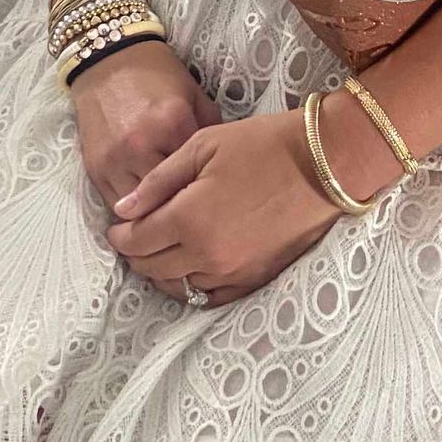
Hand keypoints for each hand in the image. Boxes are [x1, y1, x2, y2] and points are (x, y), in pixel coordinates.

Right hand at [71, 40, 219, 214]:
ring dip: (159, 215)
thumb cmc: (157, 77)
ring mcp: (114, 161)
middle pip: (170, 199)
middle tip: (199, 213)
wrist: (108, 62)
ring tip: (174, 216)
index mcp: (172, 124)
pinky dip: (136, 211)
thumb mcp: (194, 96)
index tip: (219, 197)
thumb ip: (211, 133)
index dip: (210, 190)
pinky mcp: (95, 170)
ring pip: (142, 211)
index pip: (198, 175)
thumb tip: (223, 169)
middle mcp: (140, 146)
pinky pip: (118, 206)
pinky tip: (150, 207)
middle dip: (186, 208)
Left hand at [107, 112, 340, 306]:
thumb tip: (122, 210)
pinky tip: (190, 270)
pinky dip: (193, 286)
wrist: (325, 162)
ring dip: (162, 272)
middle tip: (133, 236)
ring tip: (160, 251)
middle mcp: (208, 255)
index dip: (120, 235)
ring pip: (180, 287)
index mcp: (189, 219)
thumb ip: (158, 182)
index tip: (117, 226)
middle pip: (154, 268)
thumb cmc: (262, 144)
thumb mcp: (202, 146)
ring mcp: (234, 272)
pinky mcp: (257, 278)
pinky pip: (212, 297)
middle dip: (136, 253)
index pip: (137, 241)